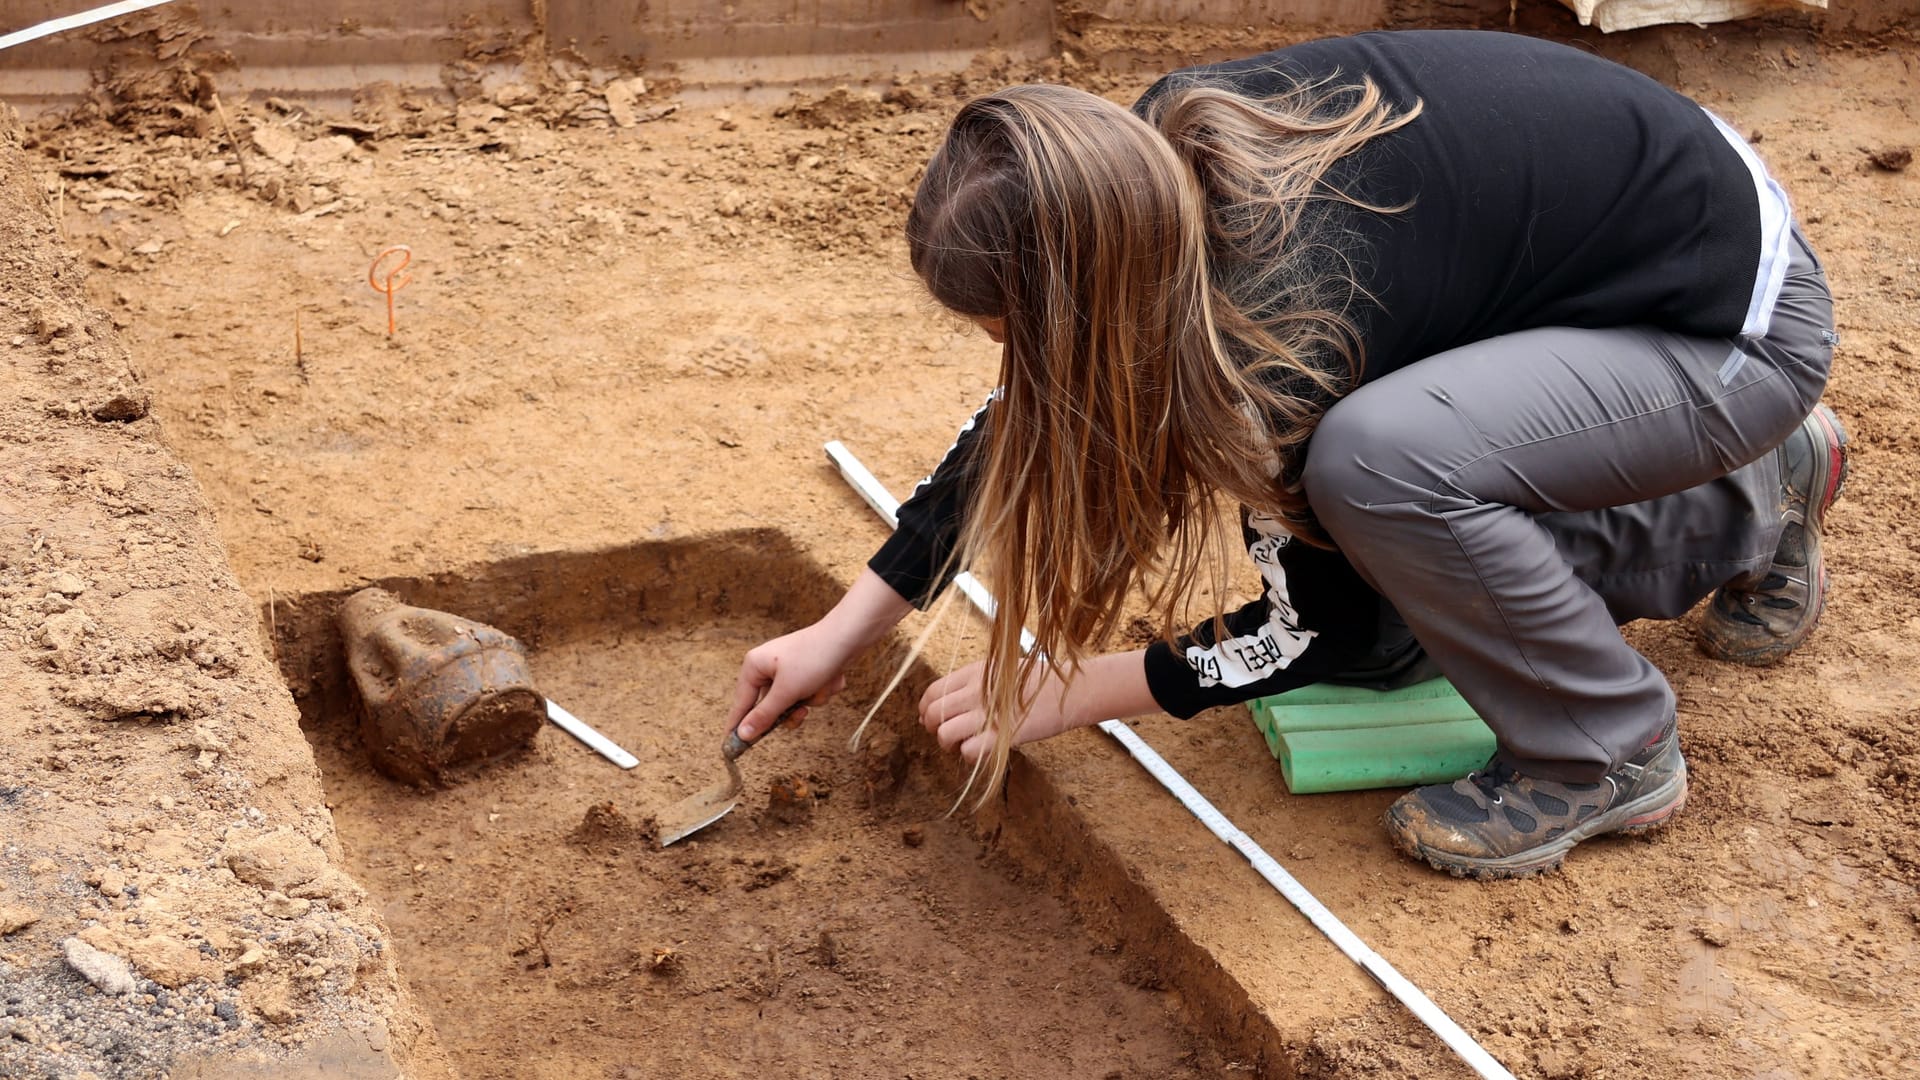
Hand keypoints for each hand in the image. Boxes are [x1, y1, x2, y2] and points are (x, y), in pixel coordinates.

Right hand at [725, 569, 914, 744]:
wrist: (848, 637)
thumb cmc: (814, 659)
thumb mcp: (787, 692)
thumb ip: (764, 715)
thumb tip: (742, 735)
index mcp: (754, 666)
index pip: (741, 704)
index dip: (738, 726)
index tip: (731, 748)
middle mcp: (767, 668)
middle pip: (771, 707)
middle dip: (793, 708)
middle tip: (802, 710)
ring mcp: (788, 670)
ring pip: (794, 703)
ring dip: (811, 700)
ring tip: (821, 685)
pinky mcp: (806, 672)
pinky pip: (808, 694)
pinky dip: (821, 691)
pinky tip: (831, 677)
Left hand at [917, 660, 1082, 762]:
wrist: (1069, 691)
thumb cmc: (1038, 682)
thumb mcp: (1000, 671)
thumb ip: (974, 683)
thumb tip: (947, 700)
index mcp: (974, 673)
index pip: (932, 692)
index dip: (925, 709)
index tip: (929, 719)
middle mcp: (976, 692)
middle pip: (934, 714)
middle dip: (933, 728)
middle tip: (946, 734)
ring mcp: (988, 713)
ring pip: (945, 733)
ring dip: (949, 744)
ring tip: (962, 744)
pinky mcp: (1002, 735)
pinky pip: (968, 750)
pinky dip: (969, 755)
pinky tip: (981, 750)